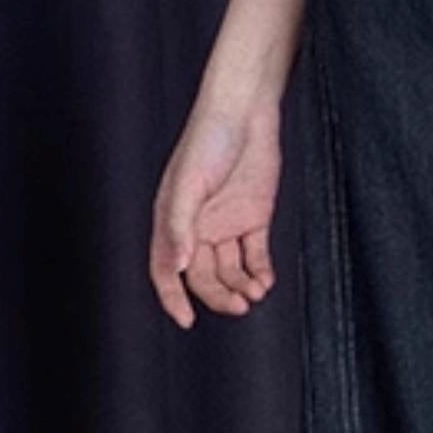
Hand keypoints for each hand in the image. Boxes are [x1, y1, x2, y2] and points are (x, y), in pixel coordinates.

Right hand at [149, 91, 283, 329]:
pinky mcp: (254, 218)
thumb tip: (178, 266)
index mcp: (172, 222)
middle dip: (219, 296)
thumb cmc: (208, 140)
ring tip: (256, 293)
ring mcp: (226, 224)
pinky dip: (260, 271)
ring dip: (242, 287)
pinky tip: (266, 281)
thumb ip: (180, 226)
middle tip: (239, 305)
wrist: (246, 111)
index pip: (167, 271)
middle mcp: (197, 228)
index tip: (186, 321)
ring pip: (230, 271)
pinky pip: (255, 255)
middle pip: (204, 277)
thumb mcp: (188, 184)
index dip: (173, 298)